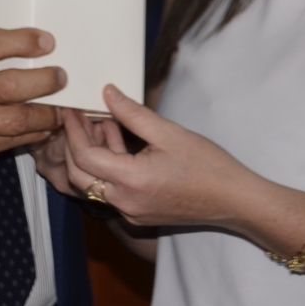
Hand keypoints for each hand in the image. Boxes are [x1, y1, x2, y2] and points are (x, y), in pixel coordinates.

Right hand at [0, 29, 64, 185]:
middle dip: (44, 81)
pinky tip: (44, 128)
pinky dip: (31, 135)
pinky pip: (8, 142)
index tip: (46, 41)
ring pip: (16, 119)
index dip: (22, 42)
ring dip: (45, 114)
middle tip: (61, 77)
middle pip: (10, 86)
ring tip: (60, 109)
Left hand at [53, 86, 265, 235]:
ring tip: (101, 122)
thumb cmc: (208, 166)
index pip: (84, 156)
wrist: (234, 201)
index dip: (73, 130)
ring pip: (93, 183)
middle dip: (73, 144)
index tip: (71, 109)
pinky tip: (118, 142)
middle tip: (78, 117)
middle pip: (78, 175)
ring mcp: (130, 212)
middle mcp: (125, 202)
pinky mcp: (138, 214)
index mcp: (131, 181)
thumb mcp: (169, 133)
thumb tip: (108, 92)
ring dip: (91, 154)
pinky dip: (108, 167)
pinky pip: (111, 190)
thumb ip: (133, 113)